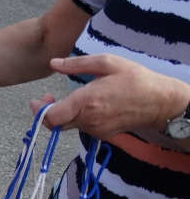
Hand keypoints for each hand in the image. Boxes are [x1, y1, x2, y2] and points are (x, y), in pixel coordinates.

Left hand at [38, 54, 189, 139]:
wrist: (161, 102)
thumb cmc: (135, 79)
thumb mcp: (108, 63)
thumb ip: (77, 64)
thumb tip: (53, 63)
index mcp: (87, 101)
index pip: (51, 118)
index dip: (39, 111)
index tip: (38, 100)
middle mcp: (88, 120)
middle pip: (55, 124)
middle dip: (47, 112)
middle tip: (48, 97)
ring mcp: (95, 130)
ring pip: (68, 126)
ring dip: (64, 114)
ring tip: (73, 98)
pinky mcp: (102, 135)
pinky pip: (82, 128)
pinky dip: (78, 118)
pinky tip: (89, 106)